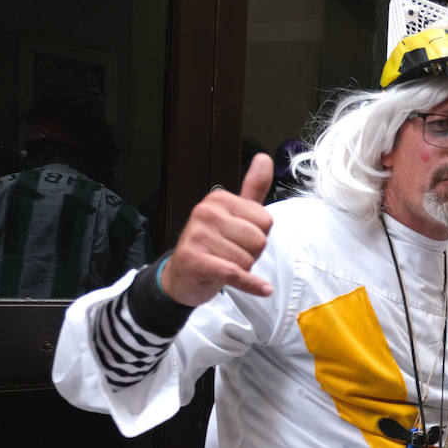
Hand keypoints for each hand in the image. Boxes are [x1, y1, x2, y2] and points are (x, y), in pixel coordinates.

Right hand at [163, 153, 274, 305]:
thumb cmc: (212, 246)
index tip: (238, 239)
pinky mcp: (196, 259)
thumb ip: (252, 190)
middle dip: (251, 254)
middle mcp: (206, 212)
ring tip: (223, 264)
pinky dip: (251, 284)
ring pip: (248, 259)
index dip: (258, 236)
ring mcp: (198, 235)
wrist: (182, 276)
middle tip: (231, 254)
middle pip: (259, 240)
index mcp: (219, 199)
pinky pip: (235, 272)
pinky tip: (262, 289)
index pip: (266, 221)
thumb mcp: (233, 215)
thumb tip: (265, 158)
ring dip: (242, 269)